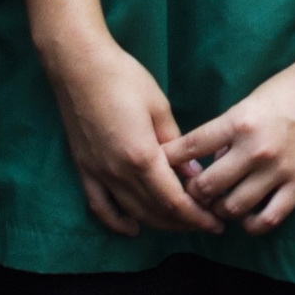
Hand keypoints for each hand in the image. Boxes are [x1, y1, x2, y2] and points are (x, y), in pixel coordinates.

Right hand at [41, 30, 218, 237]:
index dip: (196, 217)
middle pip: (155, 212)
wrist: (78, 66)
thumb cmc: (123, 78)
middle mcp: (117, 172)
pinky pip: (100, 206)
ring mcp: (97, 173)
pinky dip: (117, 222)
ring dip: (159, 223)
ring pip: (132, 212)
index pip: (173, 201)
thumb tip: (194, 175)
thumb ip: (177, 147)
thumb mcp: (160, 108)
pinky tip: (133, 228)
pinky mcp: (84, 169)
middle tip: (206, 223)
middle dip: (184, 223)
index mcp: (141, 156)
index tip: (215, 223)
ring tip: (181, 223)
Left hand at [166, 53, 294, 233]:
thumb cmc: (288, 90)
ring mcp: (278, 170)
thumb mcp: (249, 102)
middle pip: (206, 187)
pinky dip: (252, 224)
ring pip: (233, 208)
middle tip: (196, 192)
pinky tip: (248, 217)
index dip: (169, 161)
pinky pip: (268, 218)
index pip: (190, 148)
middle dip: (194, 192)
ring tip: (222, 204)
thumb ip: (227, 131)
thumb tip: (212, 159)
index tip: (160, 166)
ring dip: (221, 209)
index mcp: (237, 122)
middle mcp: (254, 149)